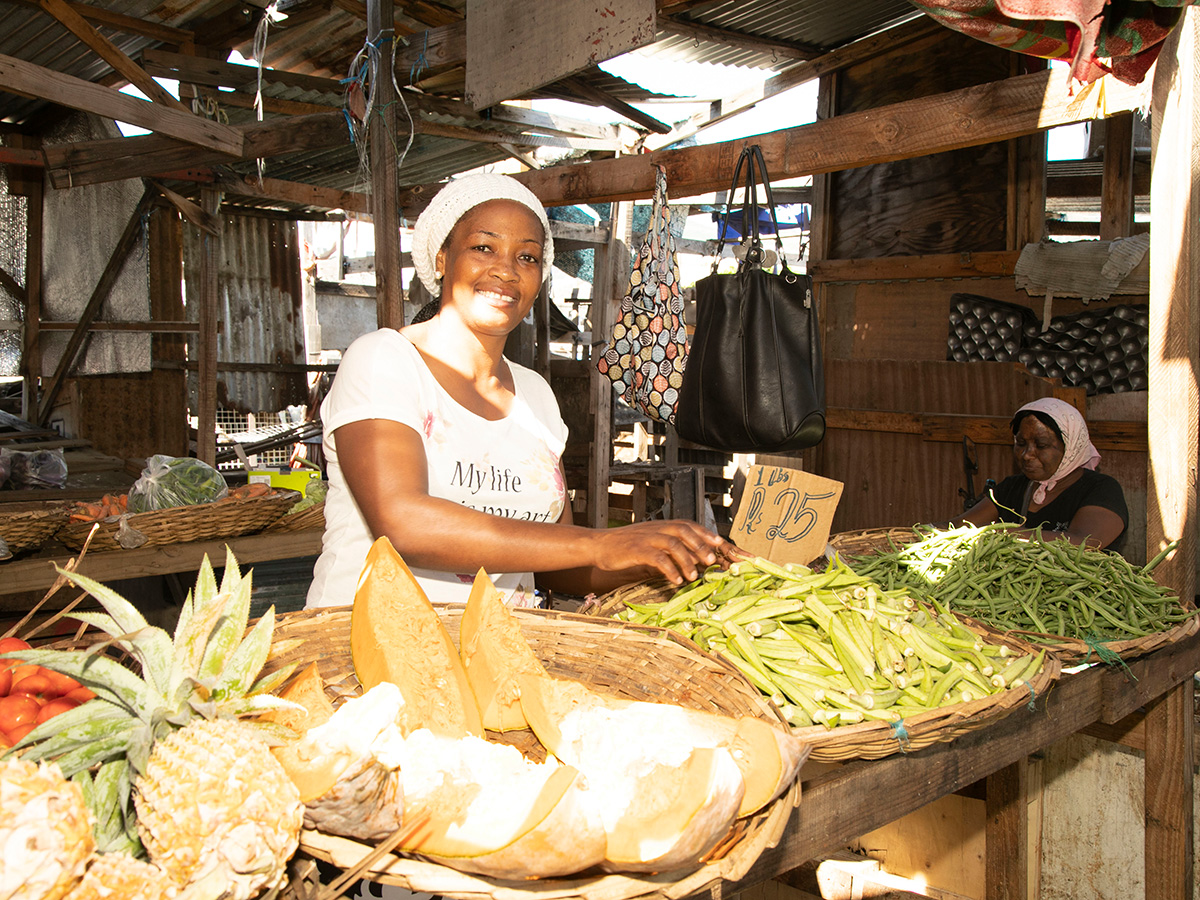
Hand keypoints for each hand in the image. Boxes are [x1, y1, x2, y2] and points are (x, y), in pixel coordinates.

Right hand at [593, 520, 748, 585]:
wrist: (599, 545)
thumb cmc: (625, 547)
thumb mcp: (649, 541)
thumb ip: (667, 546)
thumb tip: (690, 558)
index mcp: (661, 526)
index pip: (688, 525)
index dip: (705, 533)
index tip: (720, 544)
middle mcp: (656, 529)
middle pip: (684, 532)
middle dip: (700, 545)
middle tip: (712, 561)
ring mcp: (646, 538)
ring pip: (673, 544)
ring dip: (686, 560)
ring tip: (693, 576)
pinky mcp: (636, 550)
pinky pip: (657, 558)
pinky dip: (669, 569)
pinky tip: (675, 580)